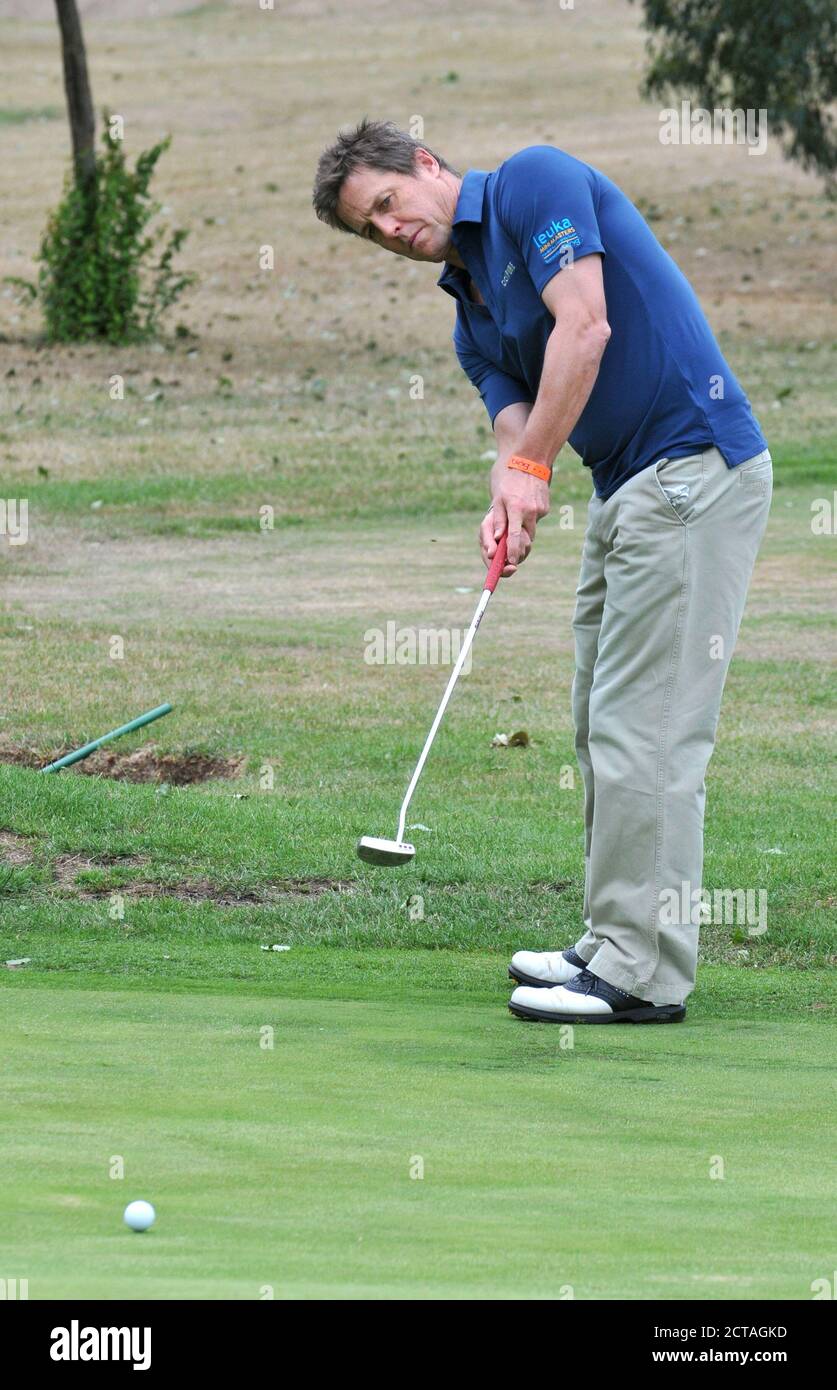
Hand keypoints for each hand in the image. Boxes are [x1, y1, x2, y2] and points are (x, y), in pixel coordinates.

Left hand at [479, 459, 549, 574]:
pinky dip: (528, 518)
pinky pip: (535, 519)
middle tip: (510, 550)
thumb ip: (498, 519)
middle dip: (518, 547)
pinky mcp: (545, 506)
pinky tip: (524, 505)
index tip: (511, 565)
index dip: (513, 553)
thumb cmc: (507, 475)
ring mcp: (540, 509)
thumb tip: (497, 539)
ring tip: (514, 517)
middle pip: (525, 539)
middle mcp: (530, 511)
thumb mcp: (497, 496)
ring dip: (522, 531)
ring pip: (531, 530)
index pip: (515, 538)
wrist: (530, 457)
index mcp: (516, 509)